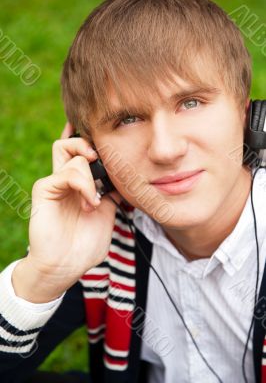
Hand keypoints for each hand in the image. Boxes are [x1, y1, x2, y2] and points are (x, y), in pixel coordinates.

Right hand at [12, 131, 122, 301]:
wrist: (65, 266)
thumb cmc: (84, 245)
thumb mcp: (107, 215)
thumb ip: (112, 195)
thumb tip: (126, 179)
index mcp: (80, 185)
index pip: (82, 153)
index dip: (93, 143)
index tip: (112, 144)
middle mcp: (66, 180)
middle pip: (71, 143)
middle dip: (88, 143)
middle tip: (101, 159)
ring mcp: (54, 183)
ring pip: (69, 152)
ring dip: (91, 176)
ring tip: (95, 202)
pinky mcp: (44, 190)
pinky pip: (65, 173)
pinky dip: (84, 185)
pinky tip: (90, 203)